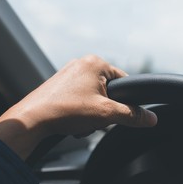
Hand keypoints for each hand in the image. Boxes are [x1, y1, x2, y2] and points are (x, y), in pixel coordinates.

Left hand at [0, 55, 157, 158]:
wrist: (31, 121)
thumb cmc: (66, 111)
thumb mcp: (106, 114)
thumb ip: (132, 115)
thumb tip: (151, 119)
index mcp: (96, 63)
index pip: (125, 82)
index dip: (125, 101)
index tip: (116, 114)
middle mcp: (82, 63)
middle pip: (109, 91)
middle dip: (105, 109)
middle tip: (94, 118)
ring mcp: (69, 73)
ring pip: (95, 96)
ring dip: (93, 112)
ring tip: (80, 120)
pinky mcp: (60, 84)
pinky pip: (81, 98)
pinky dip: (81, 111)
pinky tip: (72, 120)